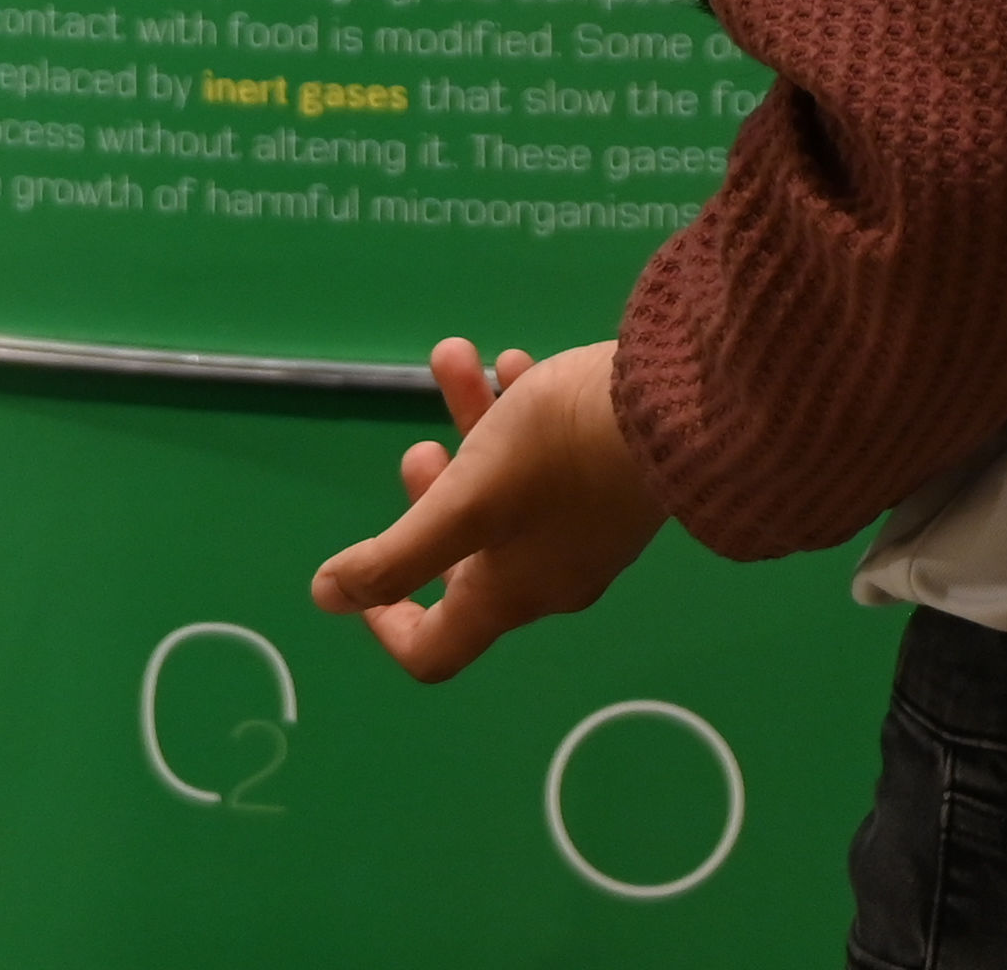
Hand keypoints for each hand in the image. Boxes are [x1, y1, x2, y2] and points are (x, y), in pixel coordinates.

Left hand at [309, 335, 667, 683]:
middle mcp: (548, 574)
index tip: (365, 573)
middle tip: (422, 450)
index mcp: (509, 594)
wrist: (680, 409)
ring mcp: (587, 528)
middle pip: (467, 556)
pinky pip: (552, 458)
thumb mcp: (465, 501)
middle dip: (431, 496)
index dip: (388, 623)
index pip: (437, 649)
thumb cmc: (559, 458)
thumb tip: (327, 596)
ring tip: (456, 359)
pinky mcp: (615, 480)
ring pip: (507, 487)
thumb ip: (397, 554)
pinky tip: (513, 358)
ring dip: (471, 427)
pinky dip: (520, 411)